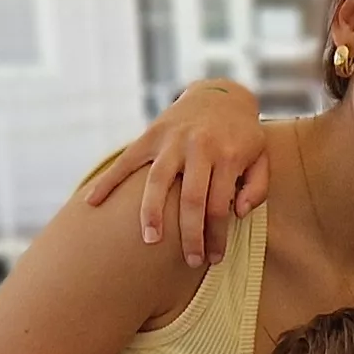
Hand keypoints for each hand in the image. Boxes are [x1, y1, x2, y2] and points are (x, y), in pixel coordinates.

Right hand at [80, 80, 271, 265]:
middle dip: (190, 235)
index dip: (216, 236)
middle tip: (190, 260)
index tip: (213, 258)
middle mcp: (199, 147)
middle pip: (191, 199)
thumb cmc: (242, 135)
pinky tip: (92, 202)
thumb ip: (257, 187)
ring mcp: (172, 141)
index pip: (220, 206)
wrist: (221, 93)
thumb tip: (237, 213)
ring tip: (150, 240)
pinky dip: (108, 181)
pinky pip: (126, 161)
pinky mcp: (151, 136)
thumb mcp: (261, 156)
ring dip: (151, 213)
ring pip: (158, 181)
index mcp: (227, 155)